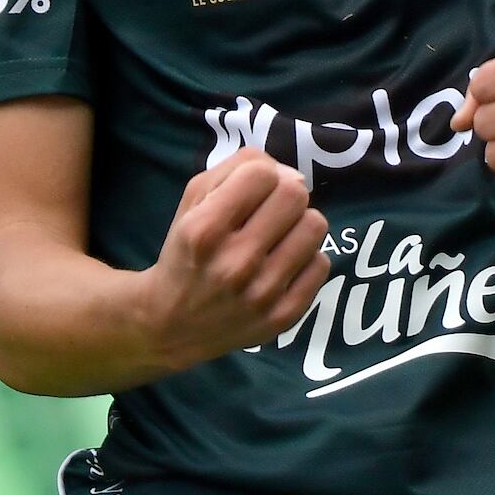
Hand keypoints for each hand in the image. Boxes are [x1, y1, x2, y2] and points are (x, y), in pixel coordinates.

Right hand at [143, 148, 329, 371]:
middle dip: (285, 193)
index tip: (252, 189)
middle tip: (272, 210)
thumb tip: (287, 171)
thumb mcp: (192, 201)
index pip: (261, 173)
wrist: (172, 324)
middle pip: (295, 195)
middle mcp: (234, 263)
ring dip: (300, 224)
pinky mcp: (284, 316)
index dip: (261, 174)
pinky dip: (306, 258)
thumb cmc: (186, 251)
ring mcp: (262, 293)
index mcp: (204, 230)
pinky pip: (321, 263)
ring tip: (279, 237)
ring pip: (315, 226)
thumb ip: (235, 169)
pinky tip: (284, 265)